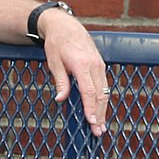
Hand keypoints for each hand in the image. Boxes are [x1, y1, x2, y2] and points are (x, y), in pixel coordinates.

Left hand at [39, 9, 108, 136]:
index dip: (90, 108)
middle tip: (98, 132)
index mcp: (82, 65)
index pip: (89, 91)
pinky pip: (103, 85)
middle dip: (100, 114)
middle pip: (100, 94)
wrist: (65, 26)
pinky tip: (100, 110)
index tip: (91, 121)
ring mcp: (100, 65)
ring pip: (104, 91)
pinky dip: (102, 99)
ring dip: (103, 110)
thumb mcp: (53, 62)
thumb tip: (61, 99)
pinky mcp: (100, 65)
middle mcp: (95, 65)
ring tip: (101, 126)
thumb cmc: (57, 44)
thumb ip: (60, 81)